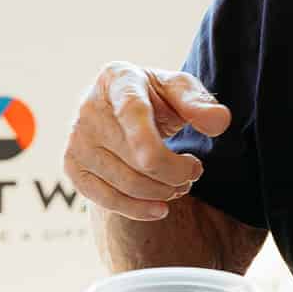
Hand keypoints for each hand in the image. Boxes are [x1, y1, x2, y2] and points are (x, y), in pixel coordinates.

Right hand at [64, 62, 230, 220]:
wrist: (115, 104)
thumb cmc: (154, 96)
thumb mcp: (178, 88)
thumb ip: (199, 103)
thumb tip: (220, 123)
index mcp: (118, 81)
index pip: (133, 114)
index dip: (150, 143)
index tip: (183, 166)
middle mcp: (89, 110)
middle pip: (138, 159)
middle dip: (177, 172)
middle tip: (194, 170)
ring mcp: (77, 140)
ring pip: (126, 184)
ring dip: (162, 192)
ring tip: (180, 184)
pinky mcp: (72, 166)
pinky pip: (106, 200)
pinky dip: (137, 210)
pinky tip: (160, 208)